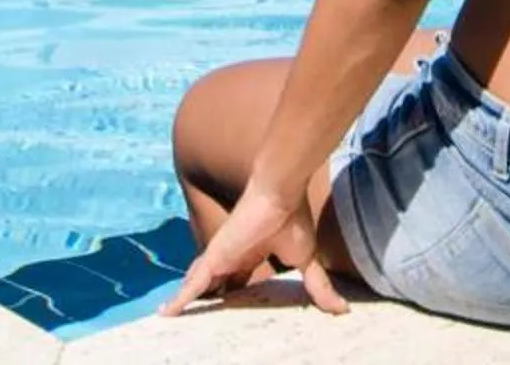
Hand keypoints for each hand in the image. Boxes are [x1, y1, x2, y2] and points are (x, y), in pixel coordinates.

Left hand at [163, 181, 347, 316]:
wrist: (278, 193)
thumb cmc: (292, 220)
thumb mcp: (305, 260)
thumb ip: (318, 285)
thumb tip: (342, 308)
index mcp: (252, 254)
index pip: (238, 278)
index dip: (233, 292)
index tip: (230, 305)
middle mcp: (233, 255)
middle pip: (215, 282)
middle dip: (208, 297)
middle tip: (201, 316)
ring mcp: (220, 257)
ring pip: (198, 284)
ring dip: (188, 300)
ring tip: (172, 317)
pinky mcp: (213, 258)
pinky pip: (192, 284)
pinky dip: (180, 300)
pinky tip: (167, 314)